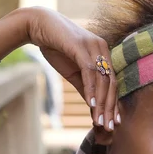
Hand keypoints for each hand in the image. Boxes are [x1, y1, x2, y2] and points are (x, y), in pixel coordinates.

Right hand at [27, 7, 118, 130]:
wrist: (38, 26)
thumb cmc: (55, 47)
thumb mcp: (72, 72)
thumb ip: (85, 86)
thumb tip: (94, 105)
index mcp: (103, 53)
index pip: (112, 82)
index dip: (113, 103)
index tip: (113, 122)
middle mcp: (102, 48)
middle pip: (111, 83)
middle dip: (110, 107)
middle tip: (110, 127)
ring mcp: (93, 46)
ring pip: (103, 79)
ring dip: (102, 103)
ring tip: (100, 121)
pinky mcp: (81, 47)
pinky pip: (90, 72)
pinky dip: (92, 89)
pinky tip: (92, 104)